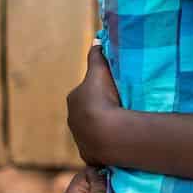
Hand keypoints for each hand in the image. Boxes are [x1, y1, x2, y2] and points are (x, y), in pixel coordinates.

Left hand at [67, 44, 122, 164]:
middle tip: (119, 107)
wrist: (107, 133)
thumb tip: (97, 39)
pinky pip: (98, 146)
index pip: (85, 92)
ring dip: (102, 127)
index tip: (112, 90)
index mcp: (73, 99)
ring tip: (120, 125)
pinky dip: (105, 143)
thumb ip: (96, 56)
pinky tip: (117, 140)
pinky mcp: (88, 153)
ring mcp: (80, 138)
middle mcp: (72, 119)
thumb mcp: (100, 71)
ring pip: (92, 129)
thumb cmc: (102, 98)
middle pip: (87, 112)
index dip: (98, 90)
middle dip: (99, 110)